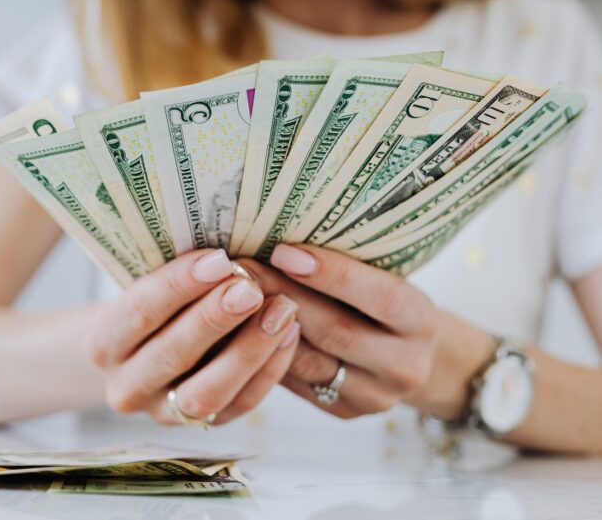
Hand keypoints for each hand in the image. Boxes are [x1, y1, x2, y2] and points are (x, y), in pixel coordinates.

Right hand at [83, 249, 299, 424]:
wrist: (152, 348)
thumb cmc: (160, 303)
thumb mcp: (153, 283)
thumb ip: (181, 275)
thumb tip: (228, 254)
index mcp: (103, 343)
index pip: (138, 313)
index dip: (178, 286)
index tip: (219, 260)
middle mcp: (126, 386)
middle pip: (171, 354)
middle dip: (214, 318)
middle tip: (250, 288)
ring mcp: (163, 413)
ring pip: (206, 392)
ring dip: (248, 349)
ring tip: (281, 310)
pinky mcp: (204, 425)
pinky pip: (240, 403)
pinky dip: (269, 369)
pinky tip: (289, 334)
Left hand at [239, 244, 436, 418]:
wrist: (406, 354)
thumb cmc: (383, 302)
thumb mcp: (383, 279)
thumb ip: (347, 267)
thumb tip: (282, 242)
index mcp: (421, 321)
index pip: (380, 296)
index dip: (332, 274)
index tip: (282, 251)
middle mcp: (405, 365)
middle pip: (337, 332)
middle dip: (285, 297)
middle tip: (243, 269)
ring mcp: (375, 396)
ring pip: (310, 363)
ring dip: (266, 328)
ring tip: (233, 297)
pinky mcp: (345, 411)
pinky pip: (298, 383)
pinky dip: (269, 354)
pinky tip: (242, 328)